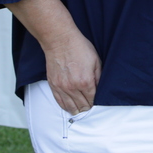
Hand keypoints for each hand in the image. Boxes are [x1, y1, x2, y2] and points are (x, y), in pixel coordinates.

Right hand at [6, 0, 100, 114]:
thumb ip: (99, 77)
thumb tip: (100, 89)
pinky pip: (59, 101)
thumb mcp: (96, 61)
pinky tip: (69, 108)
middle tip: (89, 108)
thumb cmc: (79, 48)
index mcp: (86, 81)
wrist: (60, 41)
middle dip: (87, 108)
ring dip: (77, 111)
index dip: (95, 104)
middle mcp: (73, 87)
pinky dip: (65, 106)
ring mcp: (61, 87)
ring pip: (70, 107)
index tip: (97, 104)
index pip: (92, 100)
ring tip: (81, 111)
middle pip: (82, 106)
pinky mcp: (53, 85)